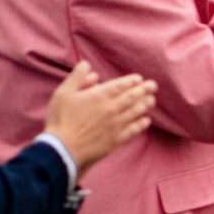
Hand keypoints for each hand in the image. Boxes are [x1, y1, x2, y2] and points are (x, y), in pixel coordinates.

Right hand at [42, 61, 156, 177]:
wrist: (63, 148)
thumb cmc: (60, 119)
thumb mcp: (63, 93)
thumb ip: (77, 77)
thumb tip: (87, 65)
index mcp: (99, 96)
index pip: (121, 85)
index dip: (132, 81)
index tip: (139, 79)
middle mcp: (111, 109)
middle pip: (133, 97)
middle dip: (144, 90)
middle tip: (153, 86)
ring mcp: (116, 125)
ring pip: (136, 112)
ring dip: (145, 105)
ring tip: (152, 100)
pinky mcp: (116, 139)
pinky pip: (133, 130)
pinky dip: (141, 124)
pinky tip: (146, 120)